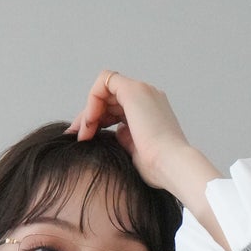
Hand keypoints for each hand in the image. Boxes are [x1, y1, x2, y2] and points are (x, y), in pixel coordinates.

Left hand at [63, 71, 195, 194]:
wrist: (172, 166)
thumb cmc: (158, 167)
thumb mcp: (137, 152)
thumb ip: (126, 138)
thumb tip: (116, 133)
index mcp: (151, 111)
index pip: (117, 107)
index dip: (99, 120)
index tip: (87, 139)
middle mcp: (148, 96)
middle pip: (109, 98)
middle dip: (90, 116)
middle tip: (79, 137)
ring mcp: (142, 90)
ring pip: (105, 89)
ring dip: (89, 111)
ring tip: (83, 135)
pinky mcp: (133, 90)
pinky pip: (104, 82)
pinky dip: (92, 101)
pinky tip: (90, 123)